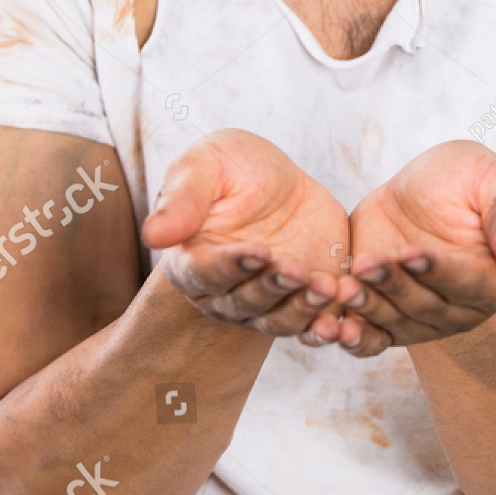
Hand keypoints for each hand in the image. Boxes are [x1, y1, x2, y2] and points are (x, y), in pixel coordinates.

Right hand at [143, 129, 347, 342]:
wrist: (281, 184)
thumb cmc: (232, 169)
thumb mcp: (207, 165)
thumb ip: (183, 198)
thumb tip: (153, 234)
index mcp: (193, 259)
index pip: (207, 273)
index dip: (231, 266)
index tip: (257, 251)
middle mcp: (225, 292)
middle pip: (245, 302)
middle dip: (272, 286)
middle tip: (295, 267)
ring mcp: (266, 304)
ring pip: (279, 320)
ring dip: (302, 309)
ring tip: (325, 287)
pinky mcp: (303, 305)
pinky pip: (312, 328)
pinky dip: (326, 329)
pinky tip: (342, 323)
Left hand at [339, 141, 495, 357]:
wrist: (420, 187)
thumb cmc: (463, 179)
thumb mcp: (491, 180)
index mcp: (494, 279)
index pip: (470, 284)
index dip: (440, 272)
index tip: (412, 253)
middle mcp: (461, 308)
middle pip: (427, 307)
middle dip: (394, 286)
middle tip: (366, 265)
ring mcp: (423, 318)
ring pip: (396, 323)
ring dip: (369, 308)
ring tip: (345, 287)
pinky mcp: (387, 316)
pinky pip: (372, 339)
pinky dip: (354, 339)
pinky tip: (333, 331)